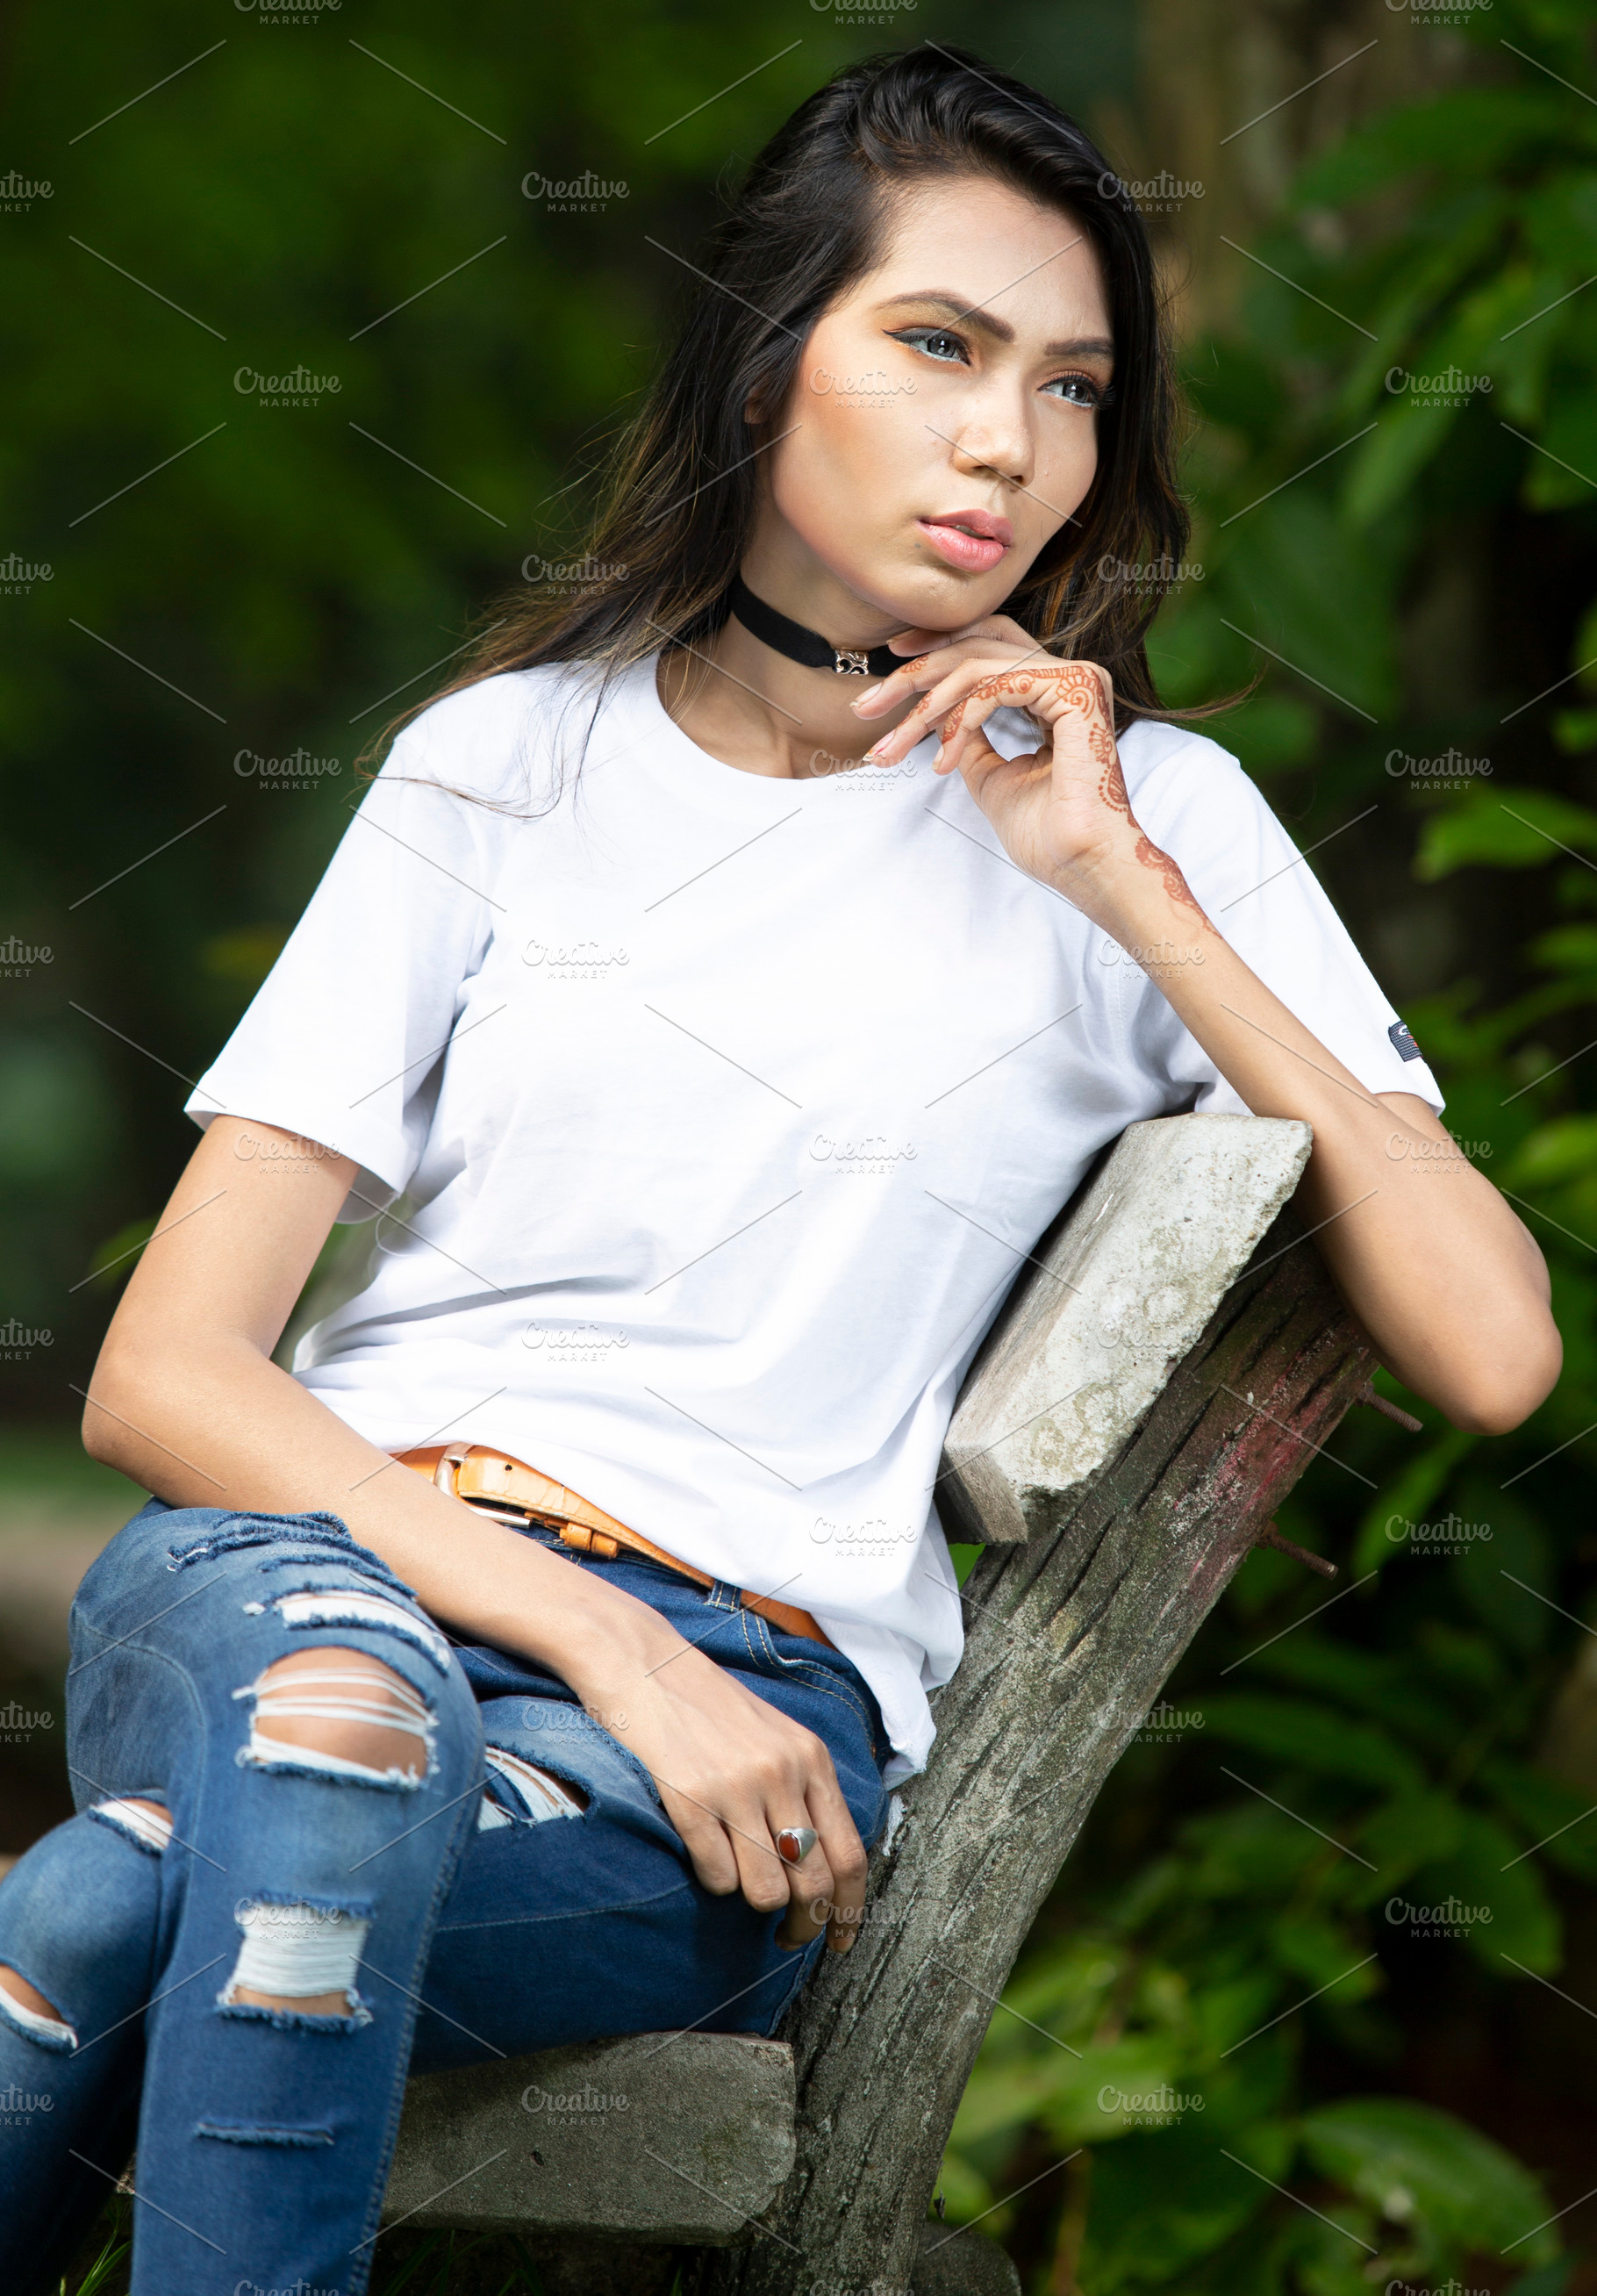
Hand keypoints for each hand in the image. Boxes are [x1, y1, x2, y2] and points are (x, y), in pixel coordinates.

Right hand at [570, 1604, 868, 1953]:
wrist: (642, 1661)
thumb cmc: (706, 1703)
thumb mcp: (774, 1734)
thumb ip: (803, 1787)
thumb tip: (821, 1863)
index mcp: (810, 1758)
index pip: (850, 1853)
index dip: (848, 1910)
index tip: (839, 1941)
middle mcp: (781, 1773)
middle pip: (812, 1883)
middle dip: (802, 1925)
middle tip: (785, 1936)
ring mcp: (737, 1786)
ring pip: (765, 1891)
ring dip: (752, 1902)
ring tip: (737, 1881)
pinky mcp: (691, 1798)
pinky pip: (717, 1876)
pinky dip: (713, 1881)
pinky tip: (704, 1857)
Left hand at [852, 615, 1189, 924]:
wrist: (1081, 864)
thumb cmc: (1047, 834)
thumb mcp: (991, 776)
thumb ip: (971, 740)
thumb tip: (942, 721)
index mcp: (1055, 692)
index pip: (990, 645)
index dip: (939, 646)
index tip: (893, 666)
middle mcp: (1069, 677)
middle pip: (977, 645)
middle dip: (914, 674)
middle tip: (866, 707)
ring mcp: (1076, 680)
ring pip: (978, 664)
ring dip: (925, 705)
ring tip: (893, 746)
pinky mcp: (1075, 692)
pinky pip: (995, 685)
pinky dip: (960, 718)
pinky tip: (944, 755)